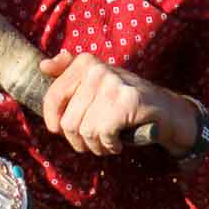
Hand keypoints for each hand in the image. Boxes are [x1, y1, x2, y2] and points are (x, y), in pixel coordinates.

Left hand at [38, 51, 200, 156]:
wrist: (165, 111)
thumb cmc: (122, 102)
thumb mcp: (94, 85)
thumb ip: (68, 73)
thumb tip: (43, 66)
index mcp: (86, 62)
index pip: (53, 97)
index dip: (54, 120)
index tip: (61, 130)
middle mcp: (97, 70)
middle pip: (68, 122)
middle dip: (79, 139)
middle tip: (95, 139)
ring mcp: (112, 84)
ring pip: (83, 131)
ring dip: (95, 145)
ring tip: (107, 141)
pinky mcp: (125, 102)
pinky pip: (102, 135)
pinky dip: (110, 146)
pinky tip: (119, 142)